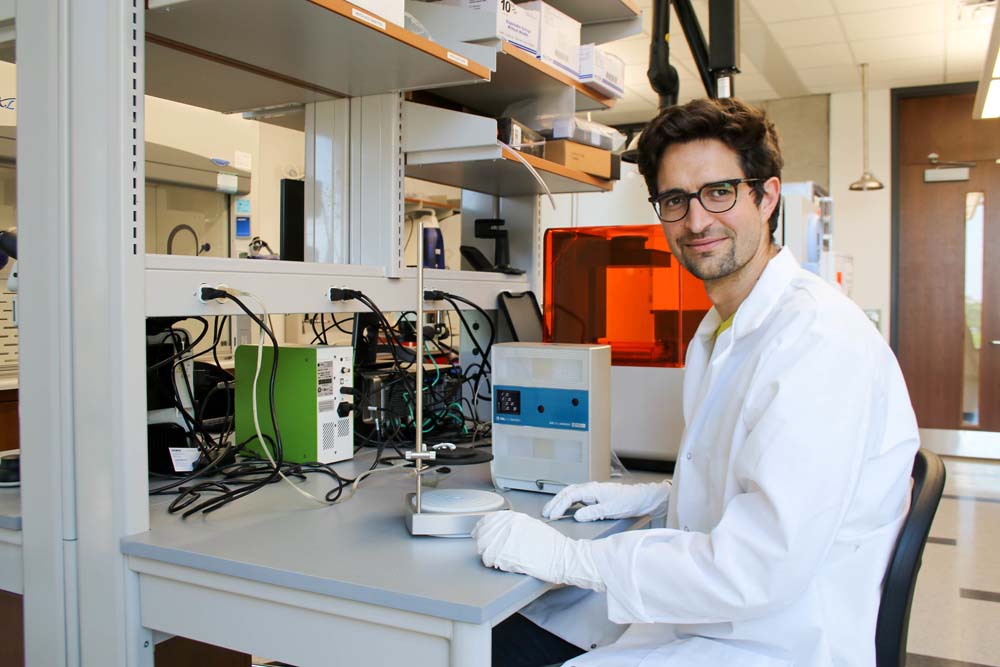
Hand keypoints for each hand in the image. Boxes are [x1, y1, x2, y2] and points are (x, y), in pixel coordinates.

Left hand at [472, 511, 604, 590]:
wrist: (562, 557)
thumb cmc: (553, 545)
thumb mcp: (532, 526)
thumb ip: (515, 525)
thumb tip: (501, 530)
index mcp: (515, 518)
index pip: (489, 519)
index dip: (482, 527)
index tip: (479, 532)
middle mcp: (508, 526)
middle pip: (483, 533)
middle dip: (483, 541)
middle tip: (487, 549)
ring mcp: (506, 540)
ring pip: (484, 547)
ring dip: (488, 554)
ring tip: (498, 558)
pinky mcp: (506, 555)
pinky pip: (489, 559)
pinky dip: (492, 563)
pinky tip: (501, 564)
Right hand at [543, 481, 670, 521]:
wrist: (641, 499)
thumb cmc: (628, 502)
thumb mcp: (611, 509)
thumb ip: (593, 512)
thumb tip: (577, 515)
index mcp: (592, 489)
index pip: (570, 496)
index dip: (559, 506)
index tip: (552, 515)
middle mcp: (590, 488)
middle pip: (567, 492)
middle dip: (555, 502)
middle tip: (545, 513)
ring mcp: (592, 492)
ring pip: (571, 494)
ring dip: (560, 502)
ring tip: (551, 511)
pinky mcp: (595, 497)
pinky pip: (577, 498)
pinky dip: (568, 503)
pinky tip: (566, 510)